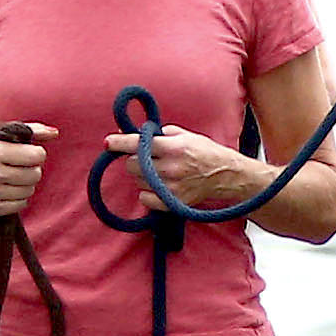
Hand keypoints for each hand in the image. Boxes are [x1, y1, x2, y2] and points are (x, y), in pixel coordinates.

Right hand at [0, 127, 50, 216]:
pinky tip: (9, 189)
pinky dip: (19, 198)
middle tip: (21, 166)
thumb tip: (54, 132)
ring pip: (29, 191)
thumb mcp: (1, 136)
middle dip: (32, 169)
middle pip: (34, 175)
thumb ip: (30, 131)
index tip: (29, 153)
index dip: (36, 154)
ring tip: (14, 177)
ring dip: (26, 184)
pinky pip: (20, 205)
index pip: (36, 156)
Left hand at [104, 123, 256, 205]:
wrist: (227, 175)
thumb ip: (158, 133)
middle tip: (147, 159)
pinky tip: (160, 186)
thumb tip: (132, 133)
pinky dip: (148, 193)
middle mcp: (170, 167)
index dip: (119, 142)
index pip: (137, 144)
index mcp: (173, 147)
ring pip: (138, 182)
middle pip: (132, 165)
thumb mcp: (185, 135)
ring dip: (143, 176)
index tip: (108, 142)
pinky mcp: (173, 202)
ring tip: (160, 173)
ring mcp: (171, 187)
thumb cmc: (206, 152)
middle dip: (135, 160)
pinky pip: (145, 199)